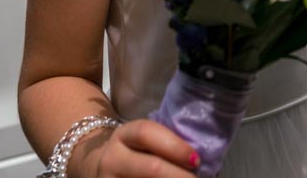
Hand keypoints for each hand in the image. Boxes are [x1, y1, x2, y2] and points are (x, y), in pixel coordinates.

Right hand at [86, 119, 200, 177]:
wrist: (107, 169)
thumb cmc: (138, 152)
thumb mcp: (145, 141)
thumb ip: (166, 144)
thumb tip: (199, 159)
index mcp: (124, 135)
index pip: (146, 133)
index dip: (175, 146)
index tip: (197, 160)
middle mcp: (111, 158)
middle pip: (151, 167)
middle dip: (179, 175)